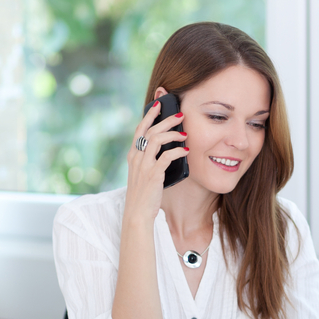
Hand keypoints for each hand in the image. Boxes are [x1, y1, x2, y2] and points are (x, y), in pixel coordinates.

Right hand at [123, 90, 187, 224]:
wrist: (137, 214)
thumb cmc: (143, 195)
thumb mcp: (142, 174)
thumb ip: (149, 161)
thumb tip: (167, 149)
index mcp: (133, 155)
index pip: (139, 129)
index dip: (149, 115)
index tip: (159, 105)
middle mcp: (136, 157)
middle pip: (150, 130)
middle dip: (166, 120)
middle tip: (180, 115)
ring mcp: (143, 165)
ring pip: (157, 139)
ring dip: (173, 133)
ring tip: (185, 133)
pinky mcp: (153, 174)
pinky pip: (166, 156)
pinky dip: (177, 151)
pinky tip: (185, 151)